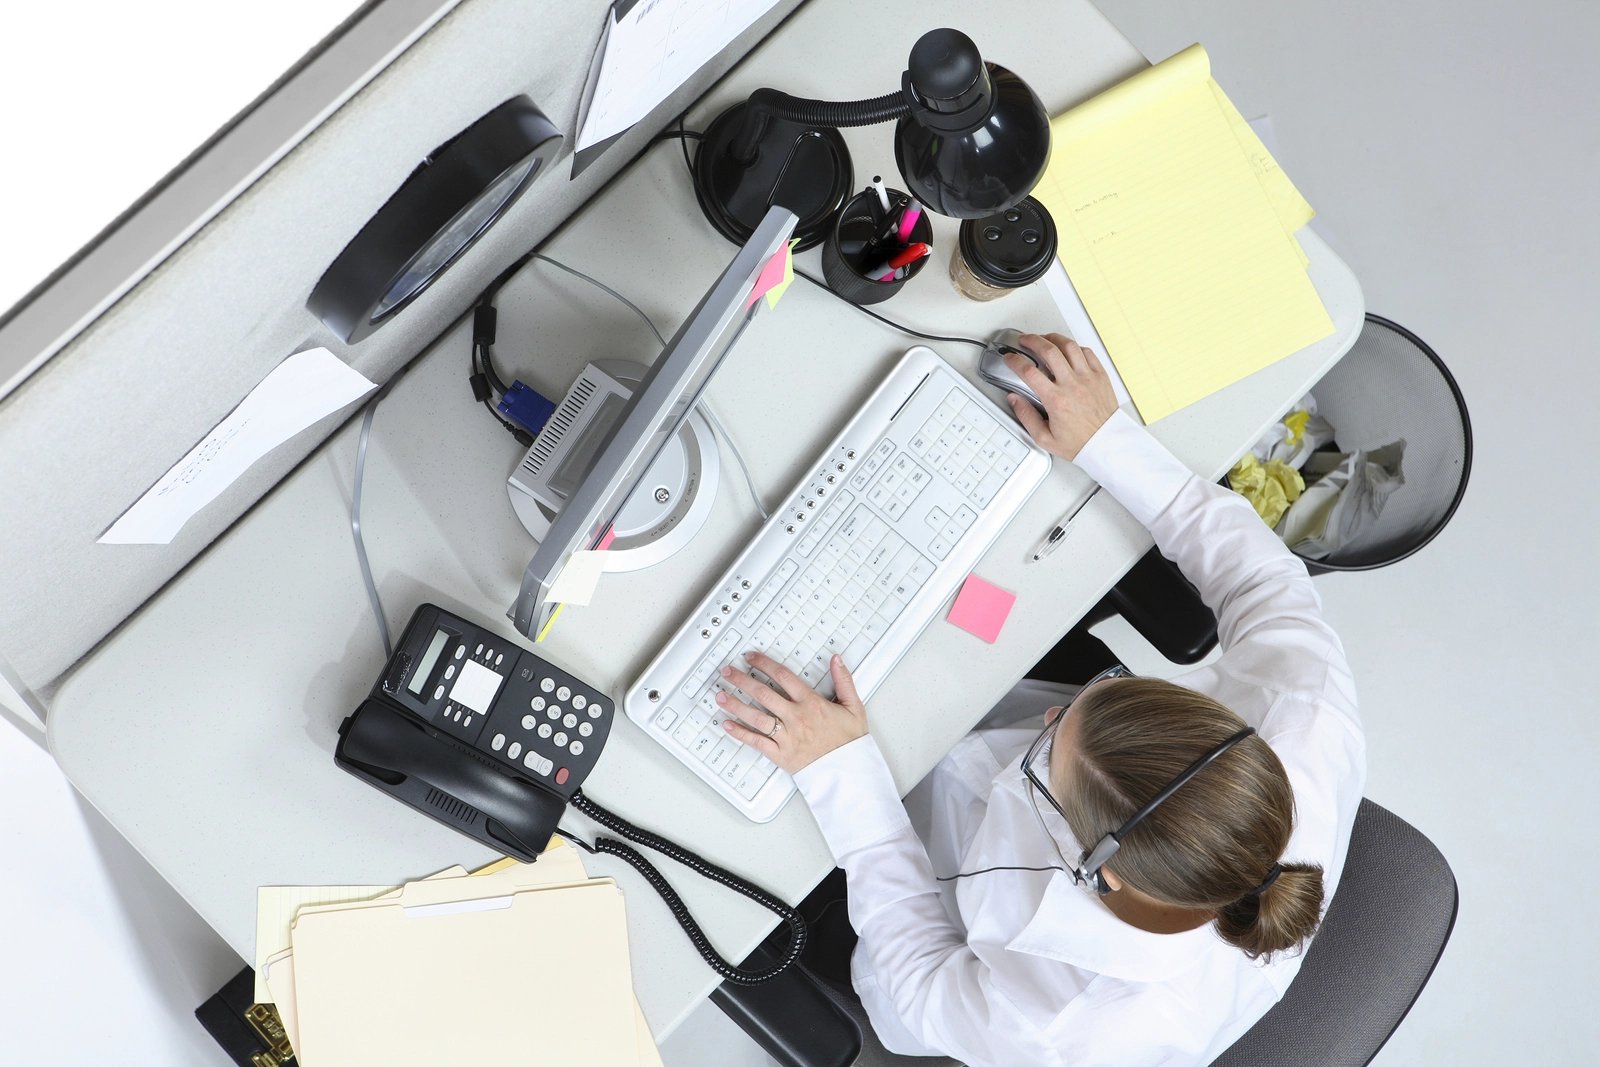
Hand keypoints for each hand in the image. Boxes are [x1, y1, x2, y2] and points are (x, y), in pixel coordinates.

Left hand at [717, 652, 868, 774]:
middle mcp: (796, 718)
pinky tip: (727, 725)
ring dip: (735, 705)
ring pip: (756, 717)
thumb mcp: (854, 706)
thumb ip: (844, 680)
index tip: (752, 658)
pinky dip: (740, 733)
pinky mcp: (781, 754)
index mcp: (811, 704)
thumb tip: (836, 660)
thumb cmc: (850, 742)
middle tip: (728, 672)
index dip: (764, 663)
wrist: (849, 772)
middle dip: (742, 680)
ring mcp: (787, 737)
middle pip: (763, 694)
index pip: (782, 676)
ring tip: (720, 695)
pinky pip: (757, 742)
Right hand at [1004, 332, 1118, 460]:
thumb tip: (1014, 400)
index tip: (1010, 358)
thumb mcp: (1044, 438)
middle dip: (1032, 340)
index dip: (1014, 361)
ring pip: (1069, 346)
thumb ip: (1026, 416)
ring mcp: (1088, 378)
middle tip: (1025, 340)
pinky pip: (1087, 352)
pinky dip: (1075, 347)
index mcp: (1056, 400)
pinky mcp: (1100, 376)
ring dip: (1054, 338)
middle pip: (1049, 350)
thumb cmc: (1079, 442)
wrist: (1106, 444)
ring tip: (1045, 339)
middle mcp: (1072, 385)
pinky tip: (1068, 349)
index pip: (1029, 372)